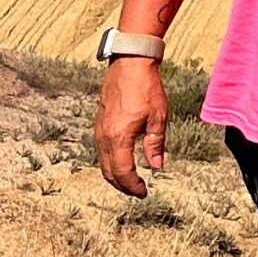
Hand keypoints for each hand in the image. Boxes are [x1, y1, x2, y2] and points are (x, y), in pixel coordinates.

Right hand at [94, 57, 167, 197]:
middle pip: (109, 172)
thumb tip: (157, 166)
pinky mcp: (99, 123)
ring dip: (115, 175)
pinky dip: (111, 162)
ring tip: (132, 181)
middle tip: (138, 191)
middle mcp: (104, 136)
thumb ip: (155, 144)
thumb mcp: (158, 117)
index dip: (133, 186)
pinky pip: (101, 151)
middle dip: (123, 186)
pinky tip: (123, 161)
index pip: (123, 172)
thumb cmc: (146, 87)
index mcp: (119, 137)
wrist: (130, 63)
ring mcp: (99, 129)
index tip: (144, 193)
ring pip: (103, 162)